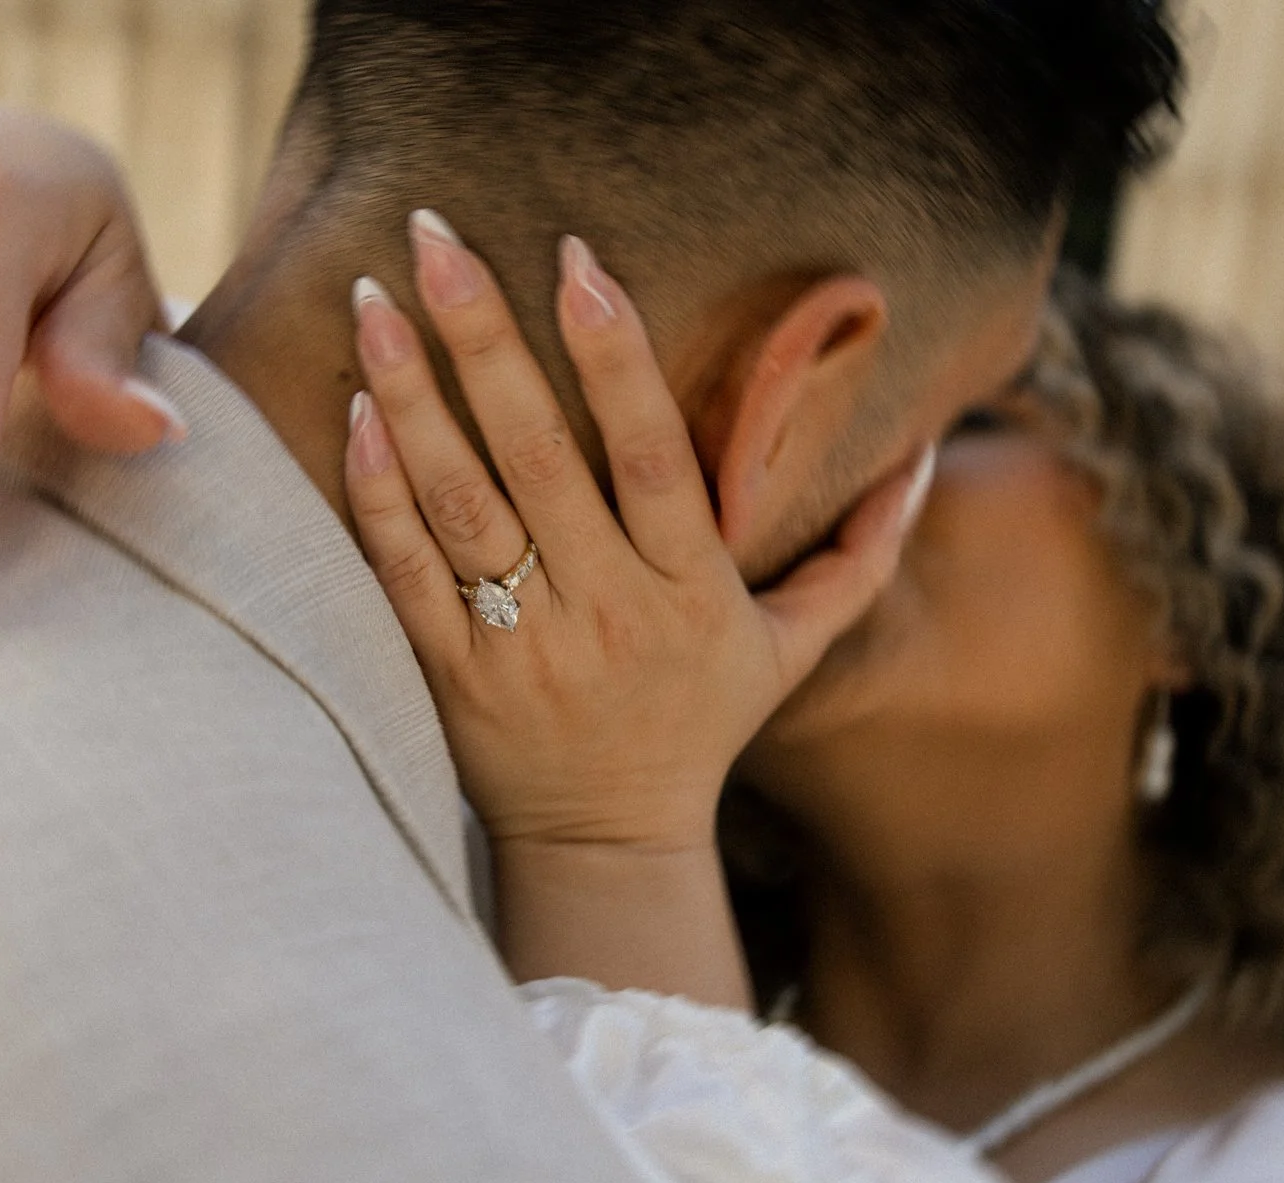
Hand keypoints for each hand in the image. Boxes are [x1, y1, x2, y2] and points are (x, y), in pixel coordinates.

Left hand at [342, 211, 935, 856]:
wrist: (606, 843)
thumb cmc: (701, 724)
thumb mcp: (796, 647)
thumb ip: (860, 553)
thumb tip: (928, 456)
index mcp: (690, 591)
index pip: (654, 455)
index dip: (616, 355)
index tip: (577, 258)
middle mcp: (605, 611)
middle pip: (539, 459)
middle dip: (485, 340)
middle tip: (436, 239)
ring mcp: (521, 644)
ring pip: (459, 505)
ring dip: (411, 397)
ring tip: (373, 300)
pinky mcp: (450, 674)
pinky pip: (405, 573)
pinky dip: (378, 493)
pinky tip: (355, 410)